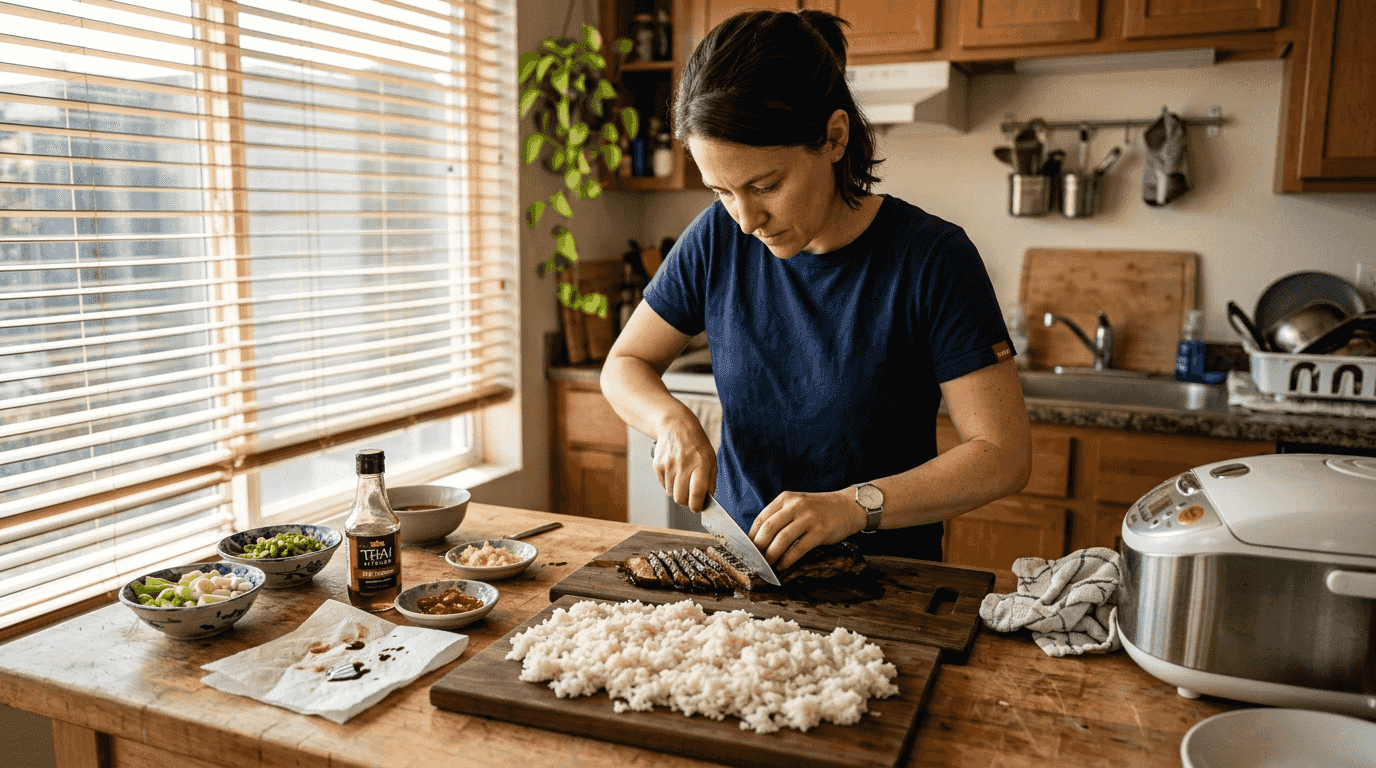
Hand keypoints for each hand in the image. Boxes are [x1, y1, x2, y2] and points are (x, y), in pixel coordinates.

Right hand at [651, 426, 715, 512]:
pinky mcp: (658, 465)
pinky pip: (663, 485)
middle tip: (691, 498)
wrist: (675, 426)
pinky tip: (675, 472)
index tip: (698, 508)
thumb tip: (705, 501)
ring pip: (671, 493)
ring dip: (678, 492)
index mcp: (701, 463)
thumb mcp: (711, 459)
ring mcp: (669, 465)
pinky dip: (670, 484)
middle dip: (686, 502)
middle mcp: (684, 464)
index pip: (697, 493)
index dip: (697, 506)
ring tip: (683, 479)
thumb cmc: (696, 445)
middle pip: (681, 498)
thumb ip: (710, 481)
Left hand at [748, 489, 865, 569]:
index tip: (747, 550)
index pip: (761, 519)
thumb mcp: (797, 505)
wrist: (849, 506)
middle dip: (758, 548)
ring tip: (767, 566)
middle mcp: (795, 505)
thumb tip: (759, 540)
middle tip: (755, 561)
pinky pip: (799, 548)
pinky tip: (783, 566)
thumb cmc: (819, 509)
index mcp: (785, 498)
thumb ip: (780, 517)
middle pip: (768, 529)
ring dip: (771, 556)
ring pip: (781, 540)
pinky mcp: (820, 531)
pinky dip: (788, 560)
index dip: (751, 537)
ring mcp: (808, 518)